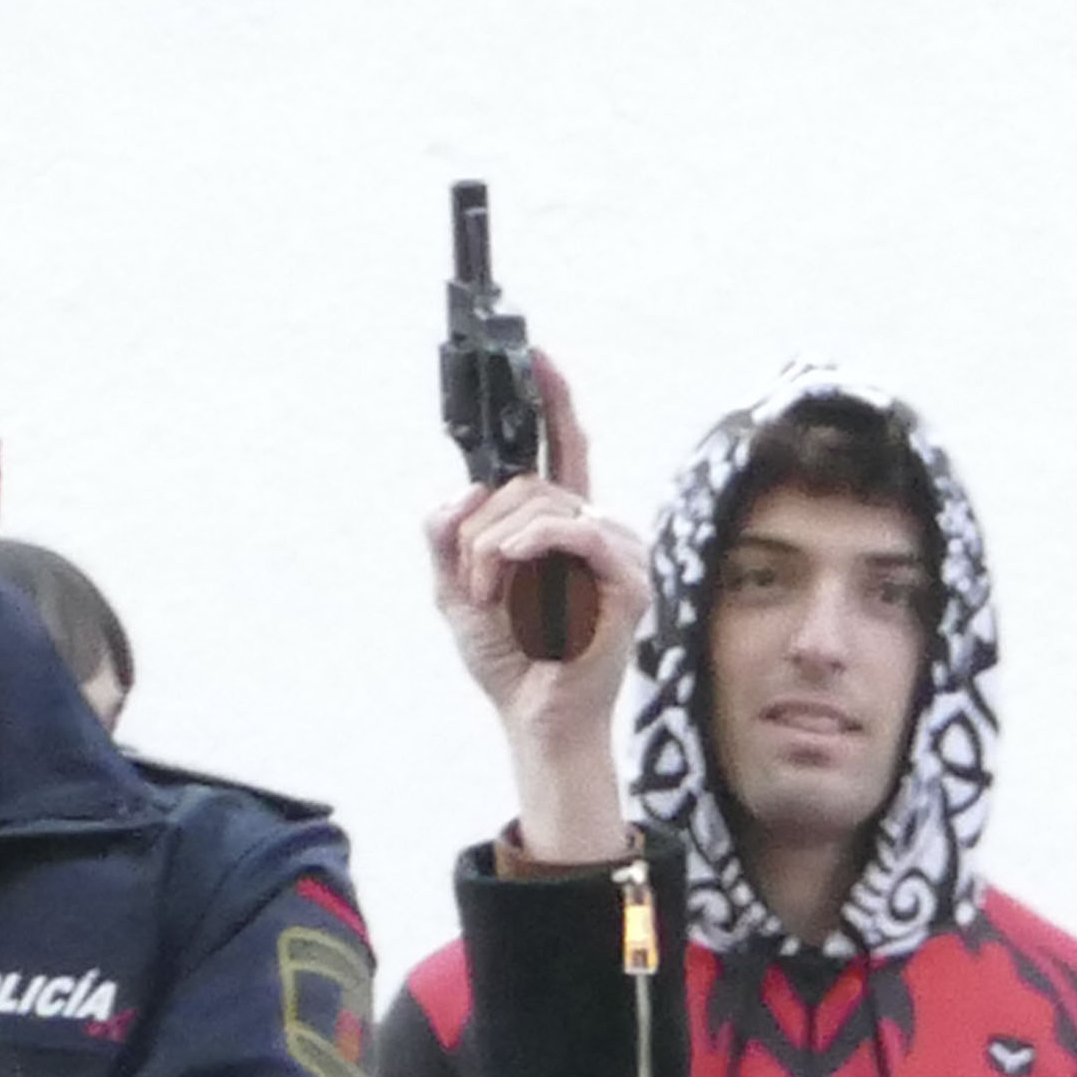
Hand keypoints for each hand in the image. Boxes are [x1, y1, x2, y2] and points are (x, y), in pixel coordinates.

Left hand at [425, 358, 650, 867]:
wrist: (534, 719)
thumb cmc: (510, 659)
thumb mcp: (454, 589)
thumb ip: (447, 536)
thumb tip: (462, 491)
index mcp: (560, 526)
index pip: (563, 448)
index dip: (554, 401)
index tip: (538, 357)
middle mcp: (594, 529)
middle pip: (529, 482)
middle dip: (481, 530)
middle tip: (477, 583)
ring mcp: (617, 552)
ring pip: (541, 506)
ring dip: (495, 550)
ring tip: (493, 599)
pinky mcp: (629, 580)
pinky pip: (573, 533)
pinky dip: (530, 550)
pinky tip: (511, 577)